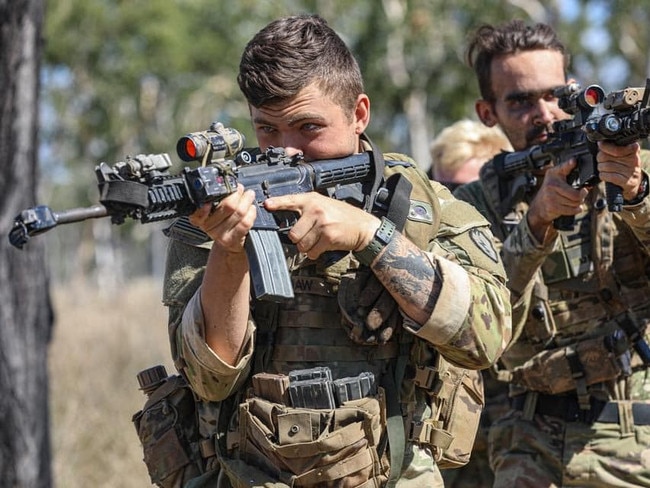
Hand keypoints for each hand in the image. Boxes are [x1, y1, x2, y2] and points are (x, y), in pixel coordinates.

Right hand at [189, 184, 256, 252]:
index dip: (210, 198)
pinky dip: (251, 213)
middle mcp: (207, 226)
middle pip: (227, 206)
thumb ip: (217, 198)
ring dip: (247, 201)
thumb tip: (230, 183)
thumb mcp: (213, 211)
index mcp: (199, 217)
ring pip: (238, 213)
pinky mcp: (232, 239)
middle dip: (237, 193)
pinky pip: (245, 223)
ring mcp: (220, 234)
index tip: (220, 189)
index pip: (200, 208)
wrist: (227, 245)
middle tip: (240, 188)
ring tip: (249, 195)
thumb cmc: (221, 224)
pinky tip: (252, 208)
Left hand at [264, 192, 379, 258]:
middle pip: (293, 234)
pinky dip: (315, 253)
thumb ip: (307, 209)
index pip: (290, 200)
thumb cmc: (342, 217)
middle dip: (299, 240)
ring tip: (319, 240)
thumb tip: (288, 222)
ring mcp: (322, 223)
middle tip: (310, 236)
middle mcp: (316, 209)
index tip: (266, 204)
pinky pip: (312, 252)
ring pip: (301, 245)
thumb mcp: (324, 205)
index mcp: (312, 200)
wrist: (363, 227)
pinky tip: (324, 246)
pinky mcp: (328, 237)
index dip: (277, 203)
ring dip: (308, 248)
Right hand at [527, 159, 587, 240]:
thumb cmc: (550, 191)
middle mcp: (551, 185)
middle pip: (576, 194)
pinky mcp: (552, 207)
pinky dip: (575, 210)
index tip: (573, 161)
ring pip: (574, 202)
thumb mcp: (556, 177)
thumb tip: (575, 161)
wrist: (538, 206)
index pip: (563, 168)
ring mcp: (550, 197)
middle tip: (582, 194)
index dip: (569, 164)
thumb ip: (567, 169)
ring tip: (575, 201)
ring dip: (578, 203)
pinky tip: (575, 207)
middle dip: (582, 196)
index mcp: (553, 174)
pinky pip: (570, 210)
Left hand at [596, 141, 642, 200]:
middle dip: (600, 159)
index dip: (604, 146)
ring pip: (604, 166)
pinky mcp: (626, 181)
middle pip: (605, 156)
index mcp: (634, 149)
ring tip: (605, 168)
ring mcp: (630, 171)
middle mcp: (634, 160)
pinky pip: (606, 176)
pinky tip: (606, 175)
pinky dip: (603, 175)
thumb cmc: (625, 164)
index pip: (614, 148)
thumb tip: (600, 144)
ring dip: (601, 168)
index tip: (600, 145)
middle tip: (603, 161)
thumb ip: (614, 146)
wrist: (633, 181)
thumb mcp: (623, 153)